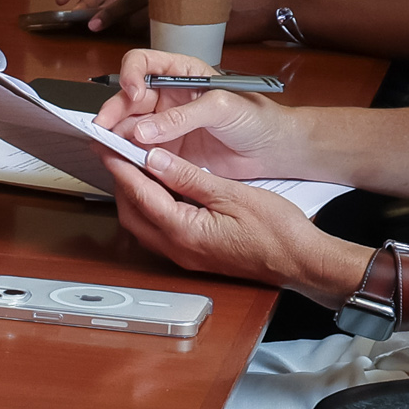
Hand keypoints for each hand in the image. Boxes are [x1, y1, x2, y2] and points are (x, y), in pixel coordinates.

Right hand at [94, 57, 319, 175]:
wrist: (273, 150)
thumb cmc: (256, 118)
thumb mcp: (221, 108)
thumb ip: (182, 117)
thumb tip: (144, 131)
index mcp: (180, 73)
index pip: (143, 64)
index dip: (131, 75)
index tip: (131, 93)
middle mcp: (168, 96)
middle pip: (128, 98)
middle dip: (113, 112)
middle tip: (103, 129)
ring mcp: (166, 124)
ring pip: (129, 125)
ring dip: (116, 136)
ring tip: (108, 148)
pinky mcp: (168, 150)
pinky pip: (141, 150)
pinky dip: (128, 156)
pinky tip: (122, 161)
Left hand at [103, 141, 358, 302]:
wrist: (302, 263)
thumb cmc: (277, 232)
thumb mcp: (231, 194)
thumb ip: (188, 177)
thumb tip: (154, 159)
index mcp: (184, 232)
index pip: (139, 194)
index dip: (120, 166)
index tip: (107, 146)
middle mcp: (178, 250)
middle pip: (132, 213)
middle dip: (121, 181)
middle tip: (116, 152)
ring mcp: (185, 256)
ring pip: (142, 224)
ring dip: (134, 196)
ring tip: (134, 166)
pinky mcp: (194, 256)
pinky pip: (159, 231)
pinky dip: (151, 208)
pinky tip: (158, 190)